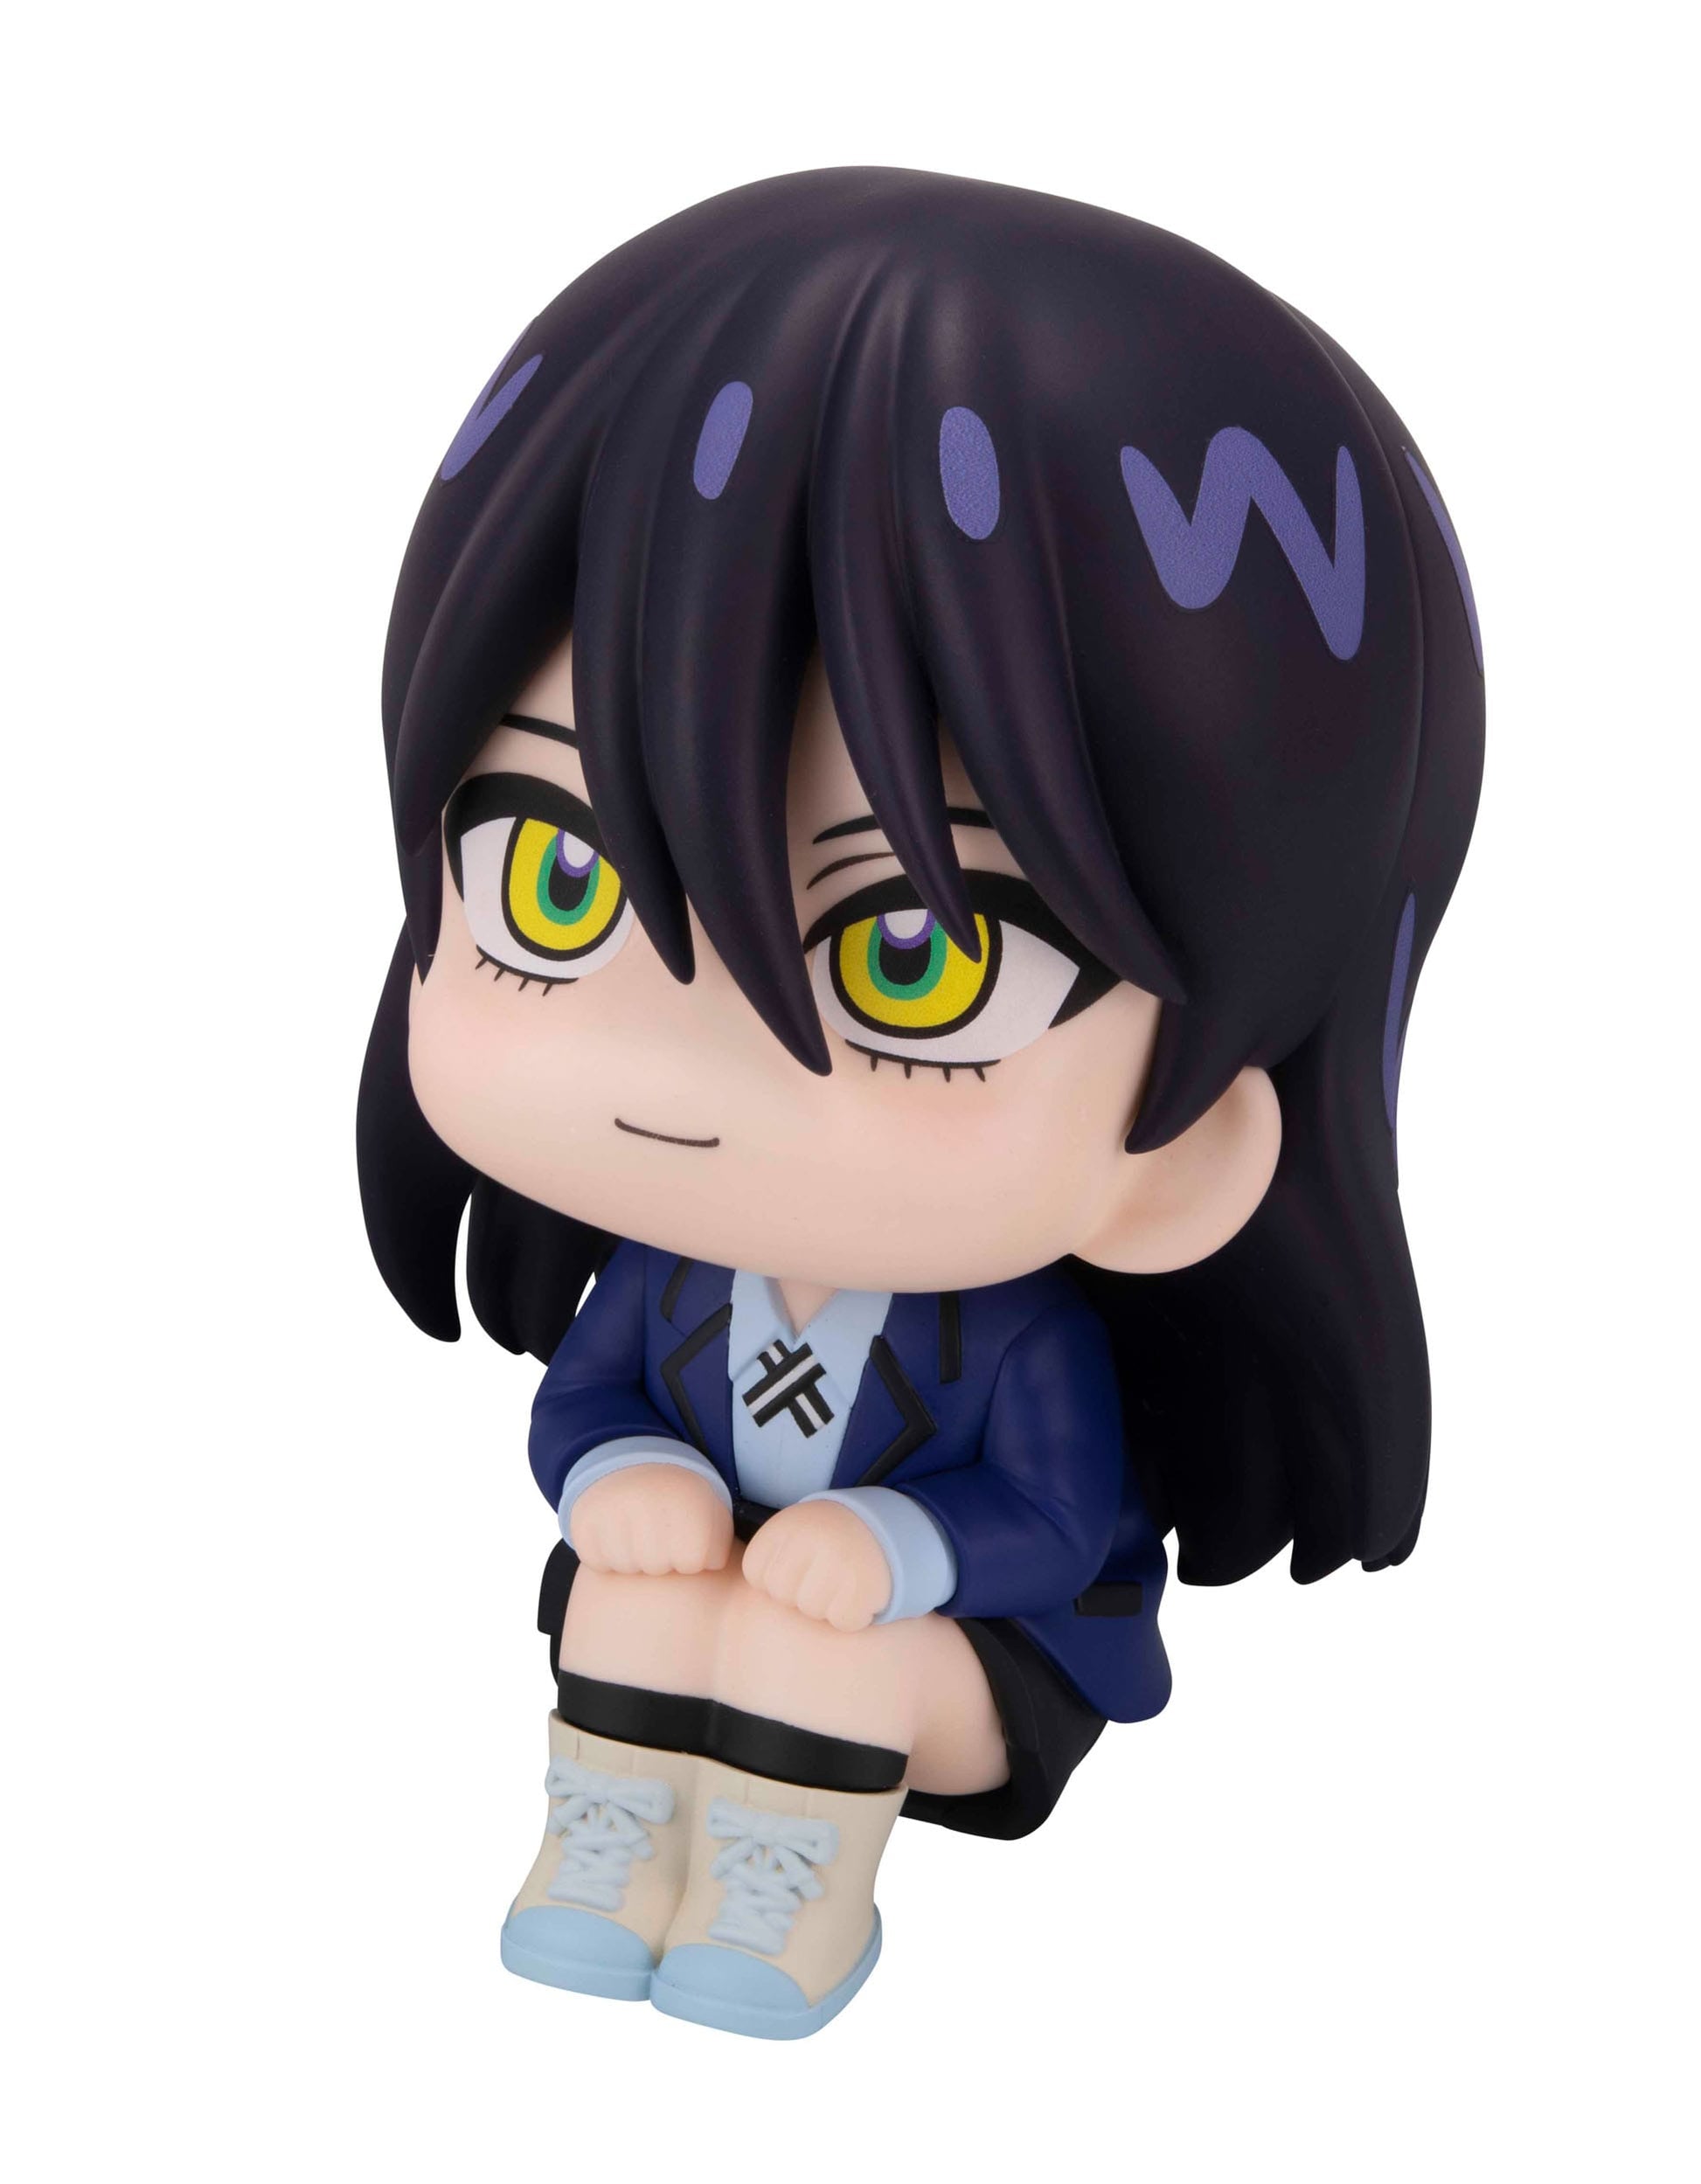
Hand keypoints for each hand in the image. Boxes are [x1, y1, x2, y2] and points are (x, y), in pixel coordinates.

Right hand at [570, 1464, 732, 1575]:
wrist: (631, 1466)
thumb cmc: (680, 1503)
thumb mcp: (712, 1514)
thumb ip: (725, 1544)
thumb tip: (726, 1572)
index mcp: (688, 1502)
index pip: (693, 1563)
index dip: (691, 1555)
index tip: (686, 1533)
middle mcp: (650, 1505)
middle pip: (658, 1568)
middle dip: (661, 1557)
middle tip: (658, 1529)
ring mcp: (613, 1513)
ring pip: (627, 1567)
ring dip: (633, 1557)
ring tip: (637, 1528)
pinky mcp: (584, 1523)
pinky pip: (599, 1560)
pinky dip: (606, 1553)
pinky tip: (615, 1531)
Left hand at [741, 1502, 891, 1631]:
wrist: (883, 1533)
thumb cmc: (825, 1542)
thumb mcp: (790, 1535)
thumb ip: (763, 1557)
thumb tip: (703, 1573)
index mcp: (785, 1526)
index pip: (757, 1575)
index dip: (777, 1577)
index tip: (800, 1561)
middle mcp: (810, 1538)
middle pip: (782, 1595)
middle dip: (801, 1592)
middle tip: (825, 1571)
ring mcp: (838, 1561)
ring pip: (812, 1610)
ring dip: (827, 1603)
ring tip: (841, 1578)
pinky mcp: (863, 1587)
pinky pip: (844, 1620)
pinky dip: (853, 1614)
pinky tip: (858, 1591)